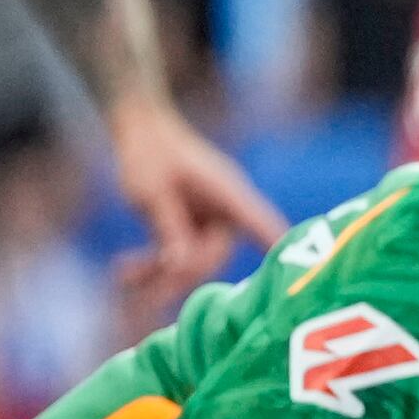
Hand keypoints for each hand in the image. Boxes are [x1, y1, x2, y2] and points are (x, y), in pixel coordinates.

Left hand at [105, 96, 282, 317]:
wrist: (139, 129)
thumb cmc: (149, 152)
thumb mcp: (153, 193)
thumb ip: (169, 228)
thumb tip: (181, 268)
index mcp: (228, 193)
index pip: (261, 224)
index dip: (278, 250)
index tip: (294, 274)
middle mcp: (224, 210)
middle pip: (214, 255)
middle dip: (182, 273)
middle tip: (144, 289)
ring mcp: (208, 220)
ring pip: (192, 261)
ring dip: (160, 273)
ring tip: (124, 277)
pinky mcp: (189, 228)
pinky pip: (177, 255)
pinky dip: (153, 264)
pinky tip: (124, 271)